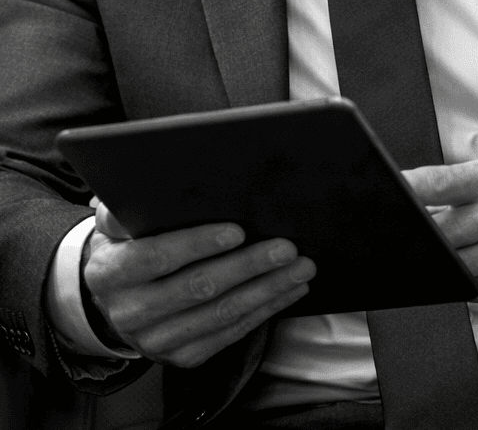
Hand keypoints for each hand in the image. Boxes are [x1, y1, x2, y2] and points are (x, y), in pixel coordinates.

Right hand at [82, 203, 315, 366]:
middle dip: (248, 266)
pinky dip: (264, 311)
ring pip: (221, 314)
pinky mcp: (182, 356)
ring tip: (299, 268)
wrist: (112, 300)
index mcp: (112, 272)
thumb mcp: (114, 223)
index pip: (157, 256)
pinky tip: (287, 291)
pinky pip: (229, 334)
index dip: (198, 244)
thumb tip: (156, 186)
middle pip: (198, 288)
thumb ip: (125, 207)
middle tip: (285, 248)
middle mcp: (131, 312)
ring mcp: (157, 341)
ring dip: (267, 290)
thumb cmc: (125, 247)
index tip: (237, 230)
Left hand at [403, 159, 477, 312]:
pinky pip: (476, 291)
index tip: (383, 194)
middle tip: (404, 241)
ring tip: (443, 258)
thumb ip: (452, 191)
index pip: (438, 181)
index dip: (407, 189)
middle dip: (420, 239)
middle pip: (440, 231)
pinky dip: (465, 286)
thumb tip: (401, 203)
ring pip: (455, 265)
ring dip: (442, 266)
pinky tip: (470, 276)